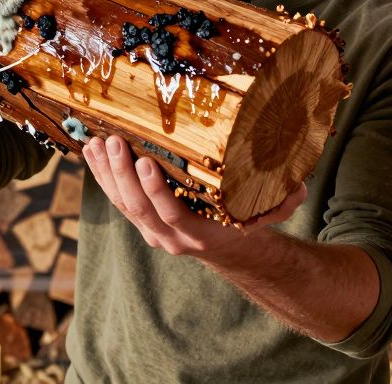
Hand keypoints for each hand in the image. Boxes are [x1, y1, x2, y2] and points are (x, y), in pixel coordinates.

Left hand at [82, 135, 306, 258]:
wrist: (231, 248)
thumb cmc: (249, 219)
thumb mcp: (270, 212)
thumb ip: (285, 201)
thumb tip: (299, 184)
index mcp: (199, 234)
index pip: (170, 214)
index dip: (154, 190)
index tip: (144, 161)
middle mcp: (170, 236)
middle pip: (138, 207)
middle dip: (122, 174)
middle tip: (114, 142)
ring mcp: (152, 230)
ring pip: (122, 204)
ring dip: (106, 173)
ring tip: (96, 142)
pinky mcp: (141, 220)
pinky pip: (117, 199)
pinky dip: (103, 176)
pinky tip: (92, 152)